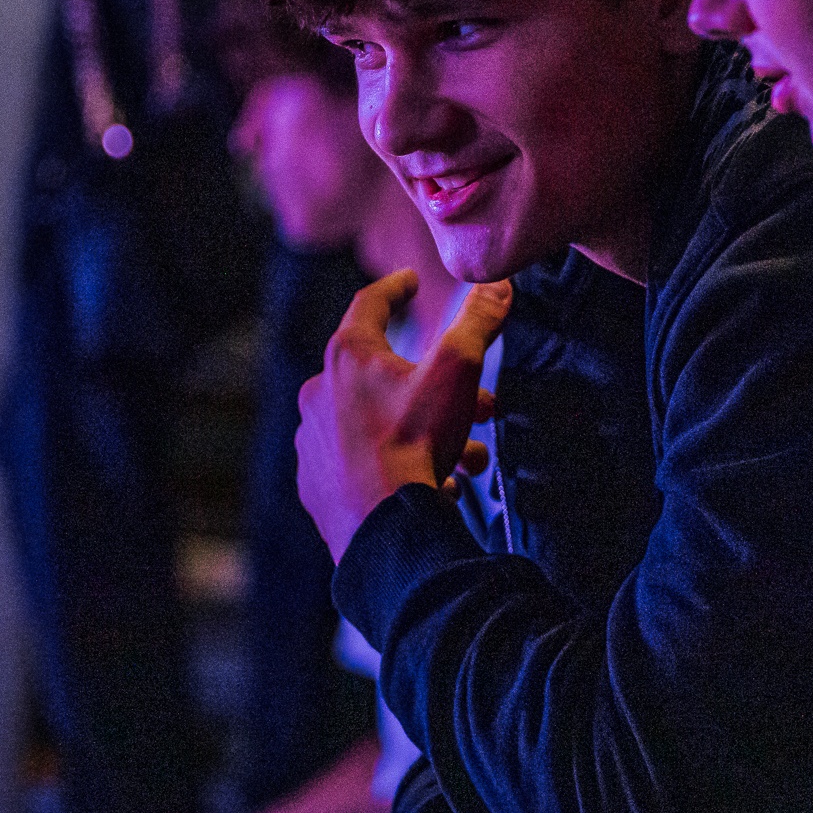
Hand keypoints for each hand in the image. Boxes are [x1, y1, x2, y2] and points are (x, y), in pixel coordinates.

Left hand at [297, 272, 511, 561]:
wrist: (381, 529)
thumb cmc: (414, 443)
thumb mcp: (457, 372)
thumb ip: (478, 323)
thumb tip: (499, 285)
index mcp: (348, 357)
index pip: (370, 304)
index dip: (396, 288)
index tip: (411, 282)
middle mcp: (320, 393)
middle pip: (384, 374)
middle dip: (437, 386)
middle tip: (480, 403)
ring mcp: (314, 441)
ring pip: (378, 423)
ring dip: (425, 432)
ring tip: (468, 457)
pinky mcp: (317, 483)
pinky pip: (361, 464)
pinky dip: (397, 466)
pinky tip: (434, 485)